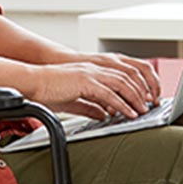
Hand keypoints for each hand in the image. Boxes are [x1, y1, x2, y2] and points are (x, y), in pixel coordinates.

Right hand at [26, 60, 154, 119]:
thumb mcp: (74, 100)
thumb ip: (90, 106)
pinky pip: (110, 94)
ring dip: (135, 98)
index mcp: (94, 70)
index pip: (124, 74)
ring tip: (143, 111)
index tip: (145, 100)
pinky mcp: (85, 82)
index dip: (138, 86)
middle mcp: (96, 68)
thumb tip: (103, 115)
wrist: (32, 83)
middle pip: (128, 76)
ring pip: (123, 83)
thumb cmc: (48, 91)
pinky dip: (122, 104)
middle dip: (143, 91)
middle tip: (150, 106)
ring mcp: (91, 73)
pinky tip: (129, 114)